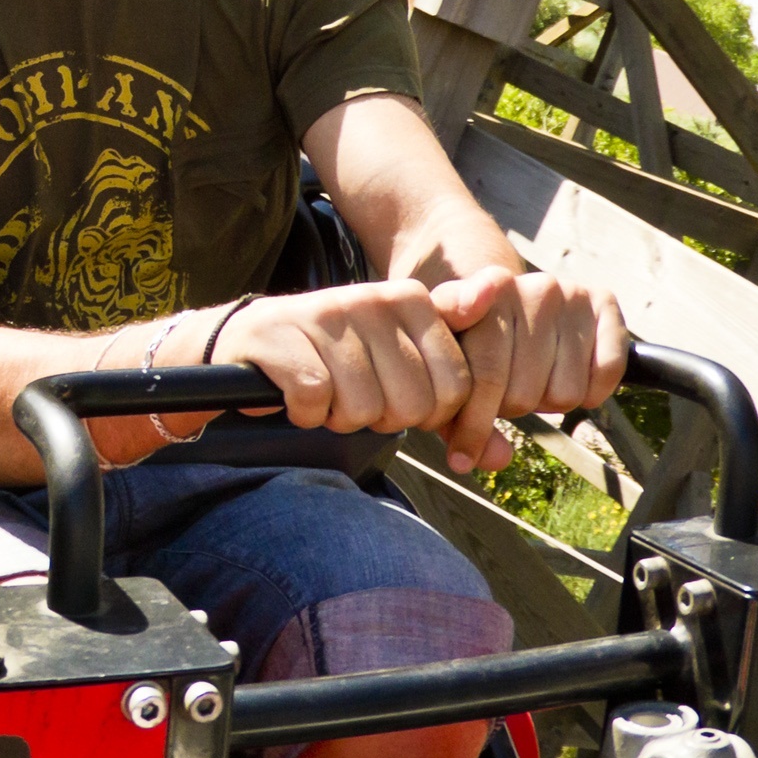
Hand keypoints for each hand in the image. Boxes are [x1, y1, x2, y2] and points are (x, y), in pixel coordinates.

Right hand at [216, 280, 475, 438]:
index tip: (395, 396)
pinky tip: (296, 393)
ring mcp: (328, 316)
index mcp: (413, 300)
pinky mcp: (287, 341)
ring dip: (341, 417)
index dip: (426, 412)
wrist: (253, 341)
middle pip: (414, 405)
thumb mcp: (403, 369)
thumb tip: (504, 458)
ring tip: (326, 391)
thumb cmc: (340, 360)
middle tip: (356, 395)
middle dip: (383, 417)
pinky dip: (304, 413)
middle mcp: (375, 298)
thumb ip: (455, 406)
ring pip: (367, 409)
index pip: (458, 387)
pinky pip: (317, 404)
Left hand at [430, 267, 631, 475]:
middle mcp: (527, 288)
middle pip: (523, 394)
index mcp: (478, 296)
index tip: (462, 458)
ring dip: (547, 401)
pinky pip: (605, 375)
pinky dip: (590, 393)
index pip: (484, 378)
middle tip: (504, 396)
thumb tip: (495, 459)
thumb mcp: (448, 367)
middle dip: (509, 410)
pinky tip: (568, 376)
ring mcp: (567, 293)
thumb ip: (454, 415)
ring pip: (564, 394)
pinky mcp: (603, 302)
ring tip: (534, 378)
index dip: (473, 425)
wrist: (509, 295)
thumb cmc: (470, 340)